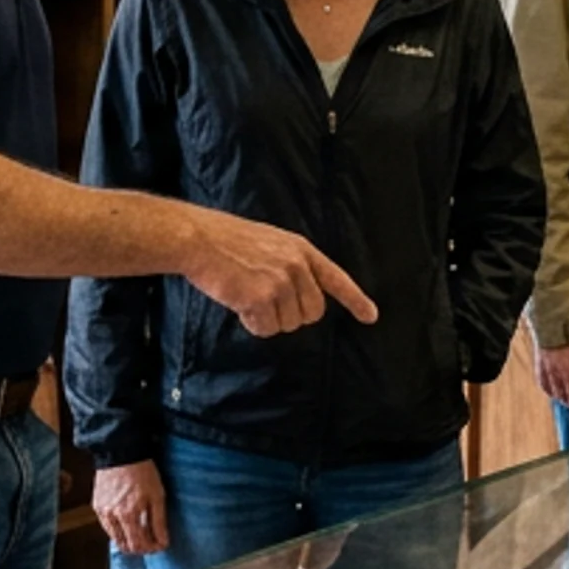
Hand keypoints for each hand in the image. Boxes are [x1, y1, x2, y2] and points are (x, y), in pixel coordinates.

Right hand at [95, 460, 168, 556]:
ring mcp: (102, 512)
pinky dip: (118, 529)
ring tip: (141, 532)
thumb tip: (162, 542)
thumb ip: (159, 522)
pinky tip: (128, 522)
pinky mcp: (97, 506)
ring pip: (115, 538)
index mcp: (128, 515)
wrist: (121, 453)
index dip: (151, 548)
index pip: (138, 545)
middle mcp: (112, 517)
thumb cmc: (142, 472)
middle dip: (140, 547)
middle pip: (125, 546)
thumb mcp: (157, 496)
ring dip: (128, 540)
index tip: (160, 544)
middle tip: (151, 541)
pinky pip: (107, 526)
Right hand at [185, 210, 376, 337]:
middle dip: (291, 315)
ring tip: (245, 293)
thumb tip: (299, 297)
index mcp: (301, 249)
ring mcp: (281, 282)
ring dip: (267, 319)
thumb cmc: (225, 240)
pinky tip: (237, 302)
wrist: (198, 239)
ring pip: (288, 324)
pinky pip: (266, 329)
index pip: (335, 278)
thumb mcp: (269, 242)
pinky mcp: (262, 298)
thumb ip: (290, 265)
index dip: (355, 300)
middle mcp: (297, 266)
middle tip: (264, 300)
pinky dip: (251, 323)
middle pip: (312, 313)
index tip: (370, 316)